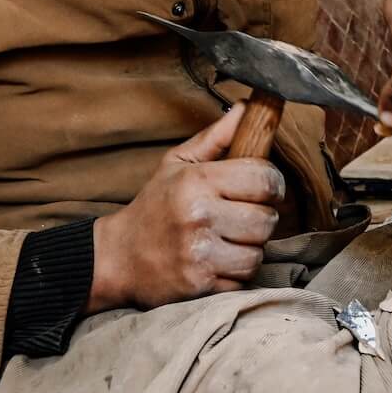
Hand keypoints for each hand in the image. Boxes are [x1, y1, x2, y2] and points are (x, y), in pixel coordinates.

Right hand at [88, 104, 285, 310]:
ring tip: (231, 240)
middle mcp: (199, 216)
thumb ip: (215, 138)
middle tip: (244, 216)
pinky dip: (237, 272)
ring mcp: (200, 254)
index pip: (264, 178)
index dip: (273, 183)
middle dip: (262, 218)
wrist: (118, 258)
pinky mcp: (201, 285)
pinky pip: (243, 279)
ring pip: (258, 252)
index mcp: (197, 181)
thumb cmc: (153, 207)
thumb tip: (245, 108)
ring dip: (251, 248)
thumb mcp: (177, 164)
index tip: (265, 188)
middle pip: (267, 219)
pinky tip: (219, 261)